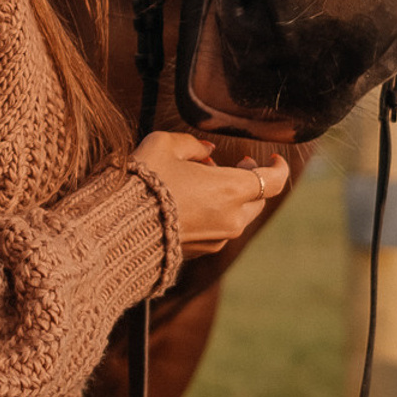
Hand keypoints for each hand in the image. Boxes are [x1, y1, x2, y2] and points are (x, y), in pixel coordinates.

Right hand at [130, 131, 289, 257]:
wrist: (118, 228)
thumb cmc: (142, 181)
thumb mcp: (163, 145)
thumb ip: (192, 144)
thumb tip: (207, 151)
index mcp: (232, 190)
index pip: (273, 181)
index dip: (278, 167)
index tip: (274, 158)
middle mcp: (232, 218)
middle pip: (257, 199)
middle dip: (249, 179)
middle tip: (233, 163)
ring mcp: (217, 239)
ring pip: (238, 216)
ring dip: (230, 198)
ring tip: (203, 180)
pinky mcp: (201, 252)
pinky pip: (219, 230)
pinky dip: (216, 214)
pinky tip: (191, 202)